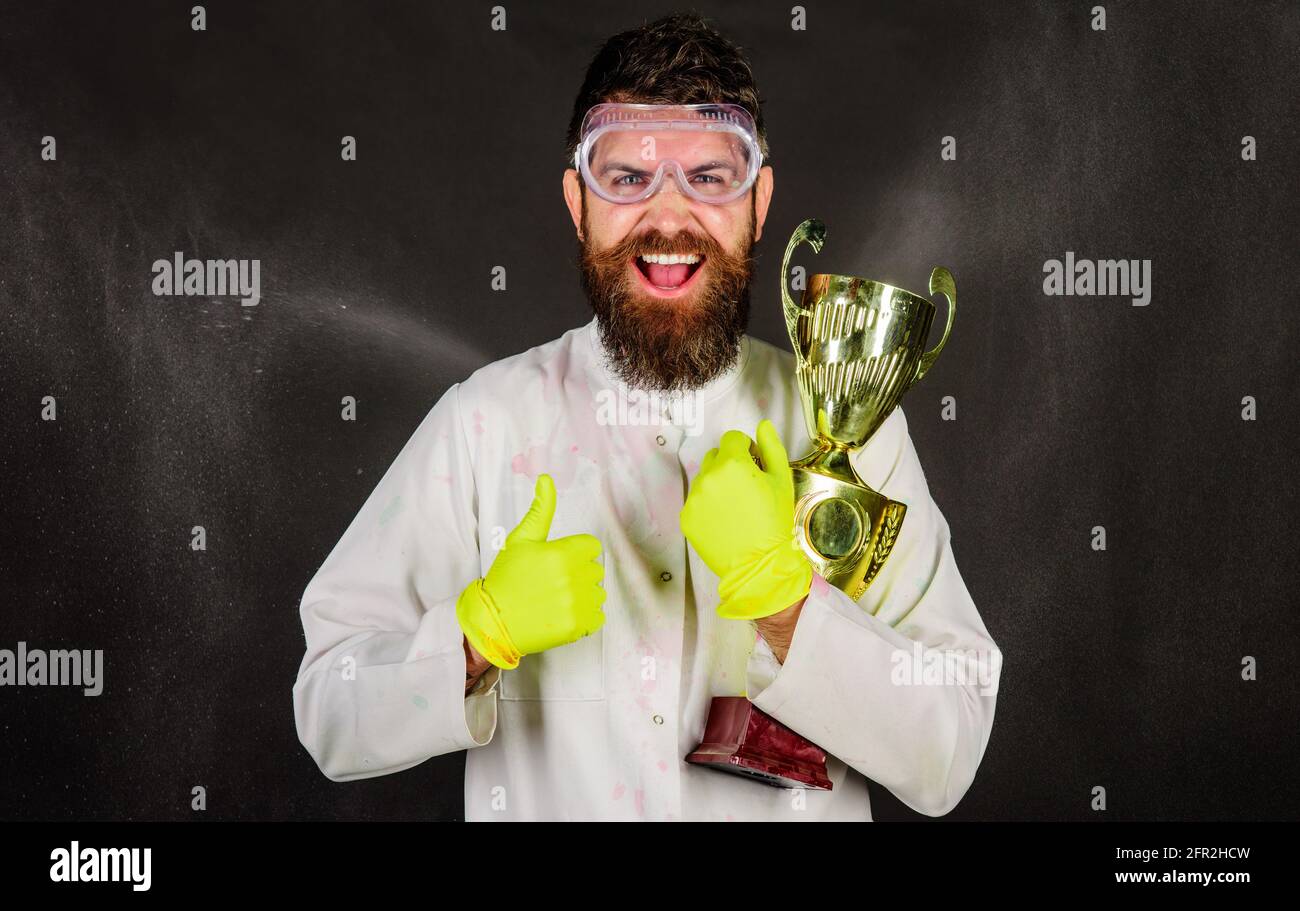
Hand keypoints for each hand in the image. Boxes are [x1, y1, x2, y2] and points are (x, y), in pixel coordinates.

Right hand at [456, 474, 605, 668]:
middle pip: (595, 570)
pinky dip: (585, 617)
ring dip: (584, 596)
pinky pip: (598, 617)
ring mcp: (576, 604)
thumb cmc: (506, 578)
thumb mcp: (520, 540)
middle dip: (579, 573)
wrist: (493, 621)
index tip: (560, 561)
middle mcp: (572, 578)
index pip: (592, 547)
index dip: (577, 553)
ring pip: (598, 593)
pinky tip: (563, 614)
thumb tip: (547, 479)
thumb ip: (540, 510)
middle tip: (554, 582)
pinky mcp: (577, 627)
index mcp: (562, 553)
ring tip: (558, 599)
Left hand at [679, 419, 811, 619]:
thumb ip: (772, 448)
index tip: (755, 465)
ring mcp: (694, 498)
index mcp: (732, 463)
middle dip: (729, 464)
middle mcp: (708, 476)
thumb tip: (763, 425)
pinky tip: (724, 521)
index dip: (746, 449)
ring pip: (704, 478)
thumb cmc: (775, 522)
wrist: (760, 564)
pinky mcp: (686, 517)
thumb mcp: (782, 481)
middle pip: (715, 456)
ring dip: (717, 484)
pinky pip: (696, 501)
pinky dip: (707, 506)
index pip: (732, 438)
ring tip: (735, 507)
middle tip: (746, 488)